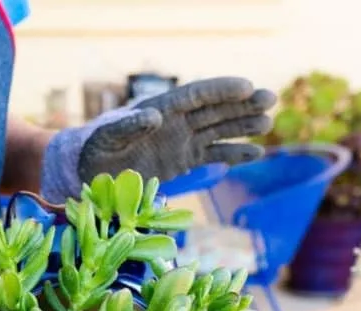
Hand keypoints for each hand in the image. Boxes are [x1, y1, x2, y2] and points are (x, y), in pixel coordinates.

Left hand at [41, 77, 275, 202]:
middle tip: (271, 99)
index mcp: (159, 109)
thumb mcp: (107, 138)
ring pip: (219, 129)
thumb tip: (156, 116)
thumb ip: (130, 126)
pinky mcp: (183, 161)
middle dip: (242, 104)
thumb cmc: (95, 151)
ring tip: (268, 123)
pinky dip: (234, 154)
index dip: (220, 90)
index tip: (246, 87)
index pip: (195, 95)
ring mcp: (181, 141)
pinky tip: (256, 153)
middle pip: (214, 109)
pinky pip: (213, 155)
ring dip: (243, 126)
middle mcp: (175, 122)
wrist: (90, 174)